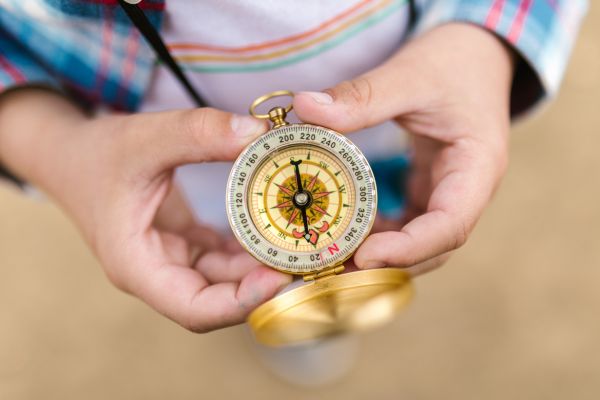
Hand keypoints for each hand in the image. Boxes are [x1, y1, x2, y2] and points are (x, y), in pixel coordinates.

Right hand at [0, 90, 291, 331]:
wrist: (70, 155)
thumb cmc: (96, 153)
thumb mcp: (144, 138)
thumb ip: (198, 133)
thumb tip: (257, 134)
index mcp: (137, 266)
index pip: (194, 308)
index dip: (241, 301)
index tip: (279, 275)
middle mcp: (156, 273)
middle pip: (218, 300)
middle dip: (262, 284)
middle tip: (307, 257)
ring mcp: (170, 261)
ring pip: (224, 280)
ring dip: (261, 266)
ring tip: (301, 242)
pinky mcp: (182, 247)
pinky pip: (222, 259)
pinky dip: (249, 248)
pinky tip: (275, 228)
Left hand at [293, 23, 513, 274]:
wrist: (475, 55)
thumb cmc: (454, 62)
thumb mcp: (410, 74)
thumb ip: (362, 96)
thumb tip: (306, 108)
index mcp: (477, 168)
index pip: (450, 226)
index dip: (408, 249)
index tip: (362, 256)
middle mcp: (466, 192)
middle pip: (431, 247)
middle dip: (386, 264)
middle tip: (333, 270)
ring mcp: (447, 195)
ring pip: (416, 242)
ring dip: (377, 257)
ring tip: (330, 260)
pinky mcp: (428, 191)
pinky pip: (404, 225)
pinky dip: (375, 236)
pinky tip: (342, 234)